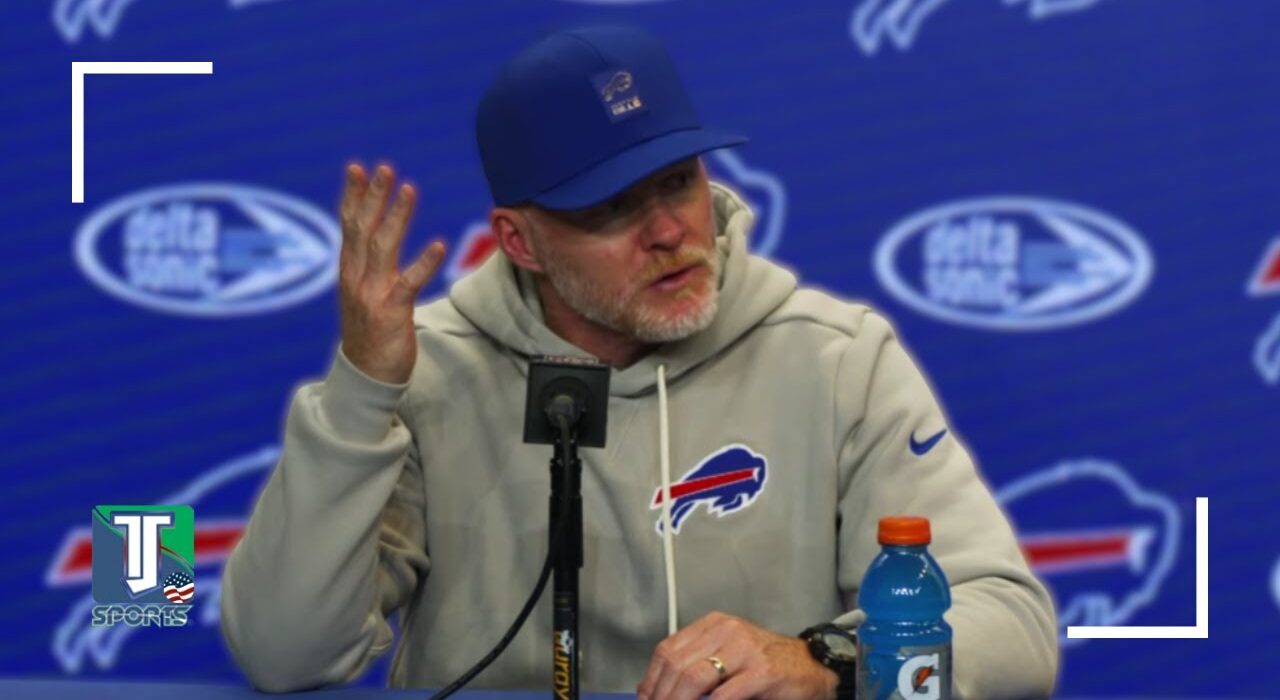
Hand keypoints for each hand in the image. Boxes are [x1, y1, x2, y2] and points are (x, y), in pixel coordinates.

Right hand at [338, 162, 445, 383]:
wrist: (366, 376)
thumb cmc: (369, 334)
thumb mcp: (362, 295)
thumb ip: (367, 269)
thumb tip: (375, 241)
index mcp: (349, 273)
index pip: (349, 227)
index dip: (352, 196)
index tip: (356, 168)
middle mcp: (356, 279)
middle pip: (362, 229)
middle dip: (373, 196)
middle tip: (384, 167)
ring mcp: (372, 295)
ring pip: (383, 247)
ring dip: (397, 216)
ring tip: (409, 189)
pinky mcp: (391, 312)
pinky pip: (409, 283)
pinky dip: (424, 262)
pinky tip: (440, 244)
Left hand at [637, 612, 837, 699]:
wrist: (813, 666)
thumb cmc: (768, 664)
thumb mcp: (728, 655)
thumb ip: (697, 665)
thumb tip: (657, 689)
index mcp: (714, 624)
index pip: (667, 650)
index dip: (651, 680)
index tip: (645, 699)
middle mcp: (727, 631)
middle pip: (677, 665)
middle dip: (661, 695)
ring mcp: (745, 649)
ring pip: (694, 678)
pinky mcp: (763, 671)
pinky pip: (724, 695)